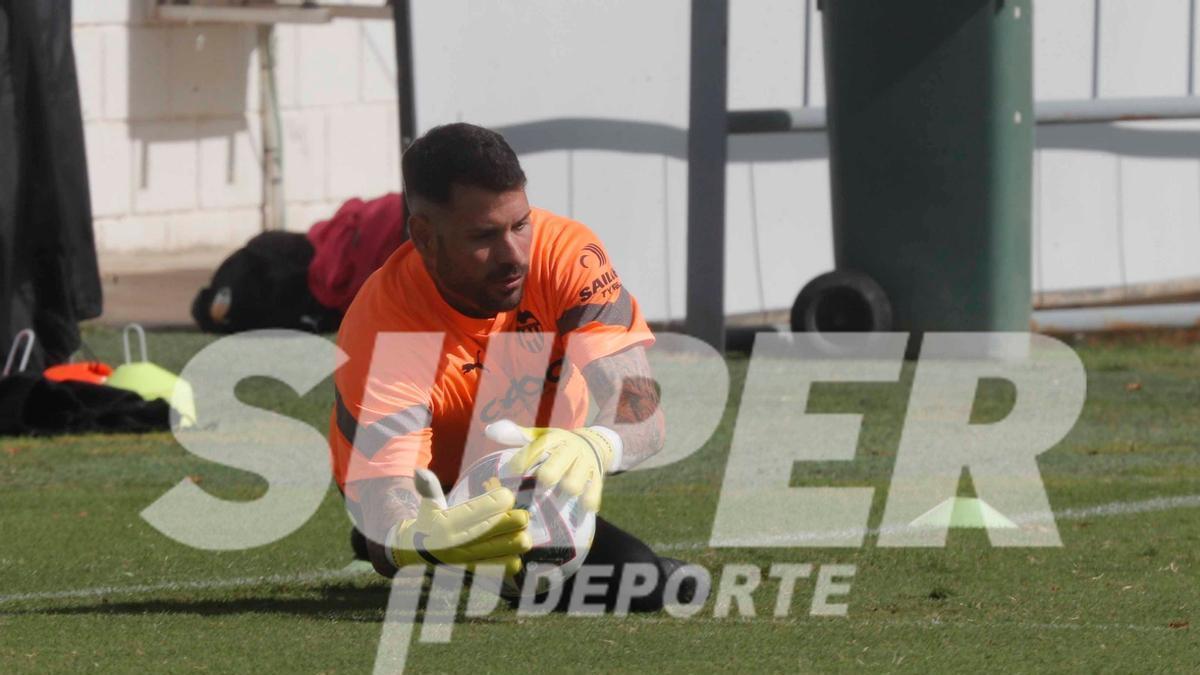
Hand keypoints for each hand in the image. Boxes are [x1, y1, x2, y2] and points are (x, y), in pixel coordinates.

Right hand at [388, 469, 530, 576]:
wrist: (418, 557)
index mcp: (451, 521)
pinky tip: (508, 552)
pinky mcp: (480, 574)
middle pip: (513, 523)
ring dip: (519, 538)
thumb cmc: (429, 526)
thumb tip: (420, 471)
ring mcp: (474, 559)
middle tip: (516, 516)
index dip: (505, 498)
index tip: (503, 498)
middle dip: (519, 517)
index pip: (496, 503)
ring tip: (514, 534)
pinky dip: (514, 557)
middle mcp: (463, 541)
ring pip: (517, 545)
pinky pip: (511, 566)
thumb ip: (429, 487)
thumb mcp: (428, 506)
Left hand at [485, 419, 622, 511]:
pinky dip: (586, 503)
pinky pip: (593, 493)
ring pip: (572, 485)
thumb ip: (515, 435)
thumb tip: (489, 430)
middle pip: (552, 470)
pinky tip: (577, 511)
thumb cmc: (558, 444)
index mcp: (554, 438)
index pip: (535, 450)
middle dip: (540, 482)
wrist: (593, 442)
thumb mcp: (540, 435)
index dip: (519, 465)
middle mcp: (570, 449)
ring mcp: (585, 464)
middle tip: (530, 492)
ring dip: (560, 497)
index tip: (508, 477)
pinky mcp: (597, 477)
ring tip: (550, 505)